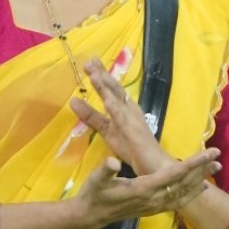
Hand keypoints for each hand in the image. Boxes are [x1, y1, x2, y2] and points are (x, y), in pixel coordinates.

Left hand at [69, 55, 165, 174]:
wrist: (155, 168)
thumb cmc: (133, 149)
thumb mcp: (107, 130)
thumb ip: (91, 116)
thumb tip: (72, 101)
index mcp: (124, 109)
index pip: (111, 89)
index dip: (101, 75)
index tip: (90, 62)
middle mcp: (130, 110)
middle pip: (115, 89)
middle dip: (103, 74)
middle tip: (90, 60)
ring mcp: (133, 120)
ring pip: (118, 99)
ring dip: (106, 86)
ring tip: (94, 74)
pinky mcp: (135, 133)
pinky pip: (123, 119)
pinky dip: (115, 108)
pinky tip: (106, 100)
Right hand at [72, 152, 221, 228]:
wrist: (90, 216)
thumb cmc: (92, 194)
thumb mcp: (95, 180)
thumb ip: (105, 171)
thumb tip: (113, 162)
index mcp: (144, 188)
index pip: (174, 174)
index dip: (193, 163)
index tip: (209, 153)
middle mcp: (154, 199)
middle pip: (184, 183)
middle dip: (202, 170)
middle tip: (219, 157)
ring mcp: (154, 206)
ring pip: (184, 193)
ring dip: (200, 180)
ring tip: (216, 169)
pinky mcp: (153, 209)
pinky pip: (178, 201)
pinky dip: (191, 193)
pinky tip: (200, 186)